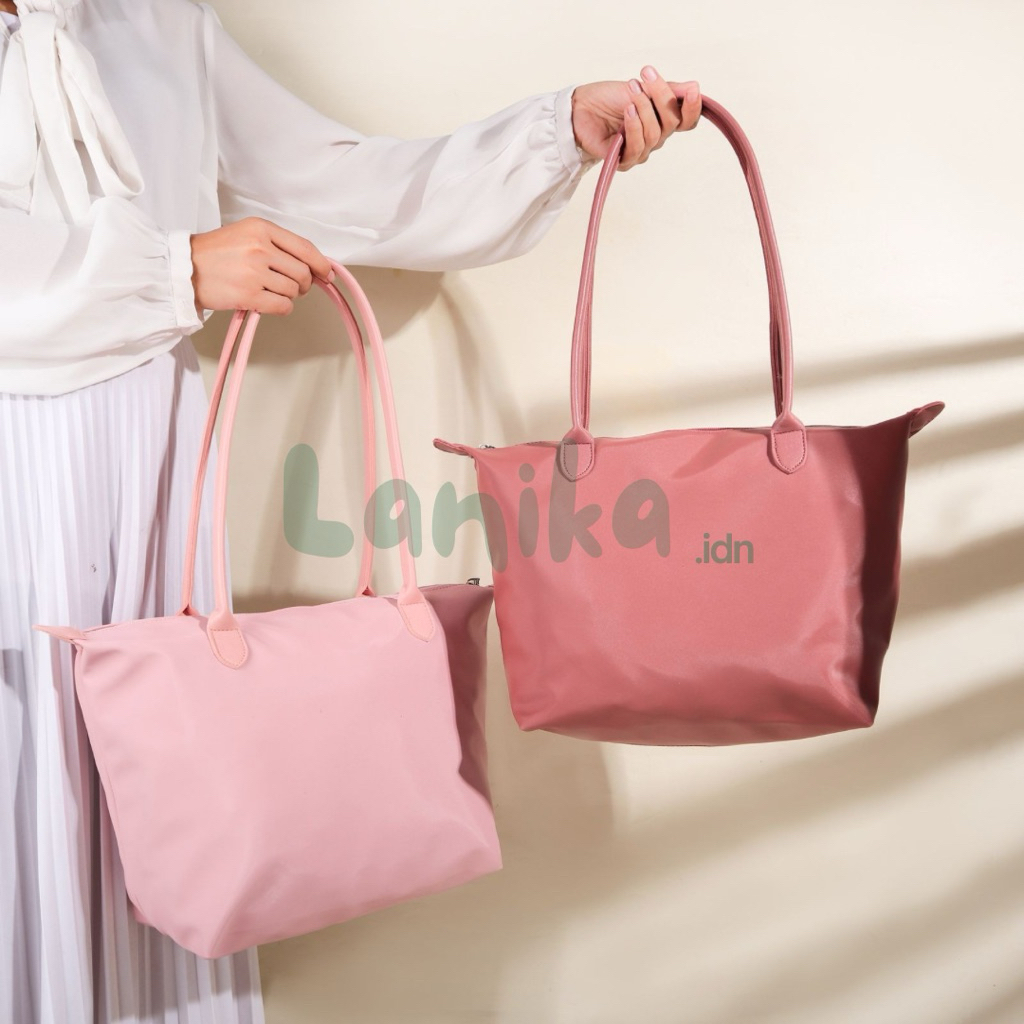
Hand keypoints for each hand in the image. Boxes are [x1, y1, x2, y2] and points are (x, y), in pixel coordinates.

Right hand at [189, 217, 334, 317]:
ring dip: (288, 296)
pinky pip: (283, 306)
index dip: (321, 264)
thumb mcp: (246, 235)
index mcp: (261, 229)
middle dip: (302, 284)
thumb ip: (277, 246)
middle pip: (303, 272)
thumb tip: (313, 266)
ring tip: (269, 291)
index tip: (327, 274)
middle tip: (291, 287)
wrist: (183, 268)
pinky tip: (269, 304)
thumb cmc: (215, 254)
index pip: (305, 248)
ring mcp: (254, 272)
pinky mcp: (248, 295)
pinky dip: (281, 308)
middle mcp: (260, 248)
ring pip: (293, 291)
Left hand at [571, 67, 700, 170]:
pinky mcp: (622, 160)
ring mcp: (639, 150)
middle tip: (646, 75)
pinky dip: (634, 126)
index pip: (687, 120)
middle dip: (661, 96)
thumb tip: (695, 86)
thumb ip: (669, 90)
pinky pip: (636, 147)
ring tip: (631, 90)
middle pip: (672, 123)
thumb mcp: (643, 87)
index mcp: (662, 120)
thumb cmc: (609, 98)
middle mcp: (654, 137)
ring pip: (654, 134)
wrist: (580, 107)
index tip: (693, 89)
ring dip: (644, 108)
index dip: (693, 108)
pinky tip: (627, 111)